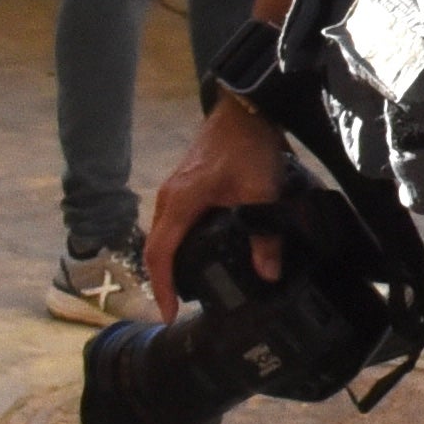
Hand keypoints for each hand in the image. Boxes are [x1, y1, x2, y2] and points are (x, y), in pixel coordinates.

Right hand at [141, 91, 290, 304]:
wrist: (246, 108)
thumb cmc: (249, 147)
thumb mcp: (262, 192)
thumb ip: (266, 234)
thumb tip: (268, 274)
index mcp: (180, 202)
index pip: (160, 254)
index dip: (162, 288)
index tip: (167, 315)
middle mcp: (169, 198)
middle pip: (156, 248)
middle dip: (163, 280)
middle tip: (178, 307)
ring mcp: (173, 190)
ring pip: (163, 234)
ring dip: (169, 261)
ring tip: (187, 287)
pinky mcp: (184, 185)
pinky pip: (171, 222)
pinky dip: (177, 243)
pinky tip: (197, 253)